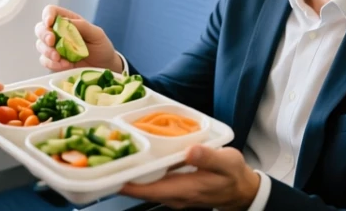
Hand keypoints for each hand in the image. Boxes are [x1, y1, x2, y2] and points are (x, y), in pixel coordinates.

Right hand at [34, 5, 122, 72]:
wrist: (104, 66)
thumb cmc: (101, 46)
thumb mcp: (96, 34)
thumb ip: (82, 26)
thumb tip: (66, 21)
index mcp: (68, 21)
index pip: (51, 11)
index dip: (47, 15)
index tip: (49, 23)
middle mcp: (57, 32)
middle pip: (40, 28)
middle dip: (44, 34)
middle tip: (51, 42)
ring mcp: (54, 47)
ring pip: (40, 45)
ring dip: (48, 51)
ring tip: (60, 58)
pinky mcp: (54, 61)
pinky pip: (45, 61)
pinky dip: (53, 63)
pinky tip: (65, 65)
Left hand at [120, 145, 260, 210]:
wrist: (242, 191)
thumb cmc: (234, 176)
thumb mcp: (227, 162)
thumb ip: (208, 157)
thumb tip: (190, 150)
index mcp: (184, 189)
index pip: (147, 190)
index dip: (126, 183)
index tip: (108, 173)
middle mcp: (174, 196)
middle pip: (140, 189)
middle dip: (123, 175)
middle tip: (104, 156)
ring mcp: (172, 195)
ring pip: (145, 187)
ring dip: (131, 174)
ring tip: (117, 154)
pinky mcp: (174, 190)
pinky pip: (153, 183)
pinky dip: (143, 173)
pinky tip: (139, 158)